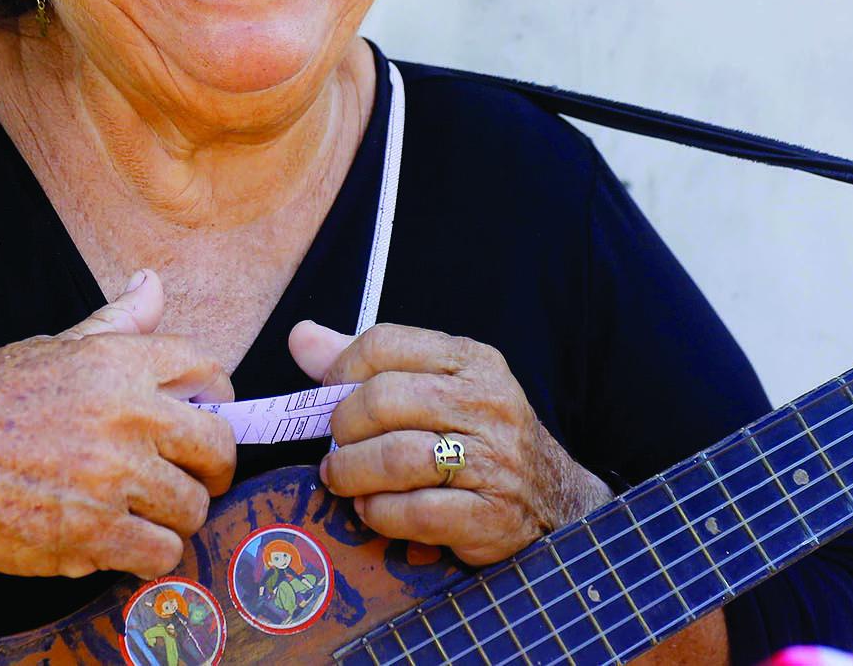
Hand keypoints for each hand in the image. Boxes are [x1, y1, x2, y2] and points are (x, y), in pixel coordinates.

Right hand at [0, 270, 235, 580]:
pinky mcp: (97, 535)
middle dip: (214, 464)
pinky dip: (152, 553)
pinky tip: (129, 543)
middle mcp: (128, 418)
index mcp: (120, 363)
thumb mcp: (54, 346)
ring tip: (152, 512)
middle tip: (196, 475)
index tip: (206, 415)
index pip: (208, 370)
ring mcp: (115, 480)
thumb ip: (116, 323)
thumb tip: (153, 284)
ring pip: (192, 506)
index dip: (216, 396)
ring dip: (178, 514)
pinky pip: (162, 552)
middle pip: (218, 445)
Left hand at [290, 320, 608, 564]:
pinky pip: (415, 511)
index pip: (386, 343)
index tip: (328, 396)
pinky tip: (371, 510)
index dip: (341, 370)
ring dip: (351, 472)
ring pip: (396, 457)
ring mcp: (494, 461)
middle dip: (343, 426)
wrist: (552, 500)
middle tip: (335, 445)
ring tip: (341, 478)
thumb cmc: (477, 436)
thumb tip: (301, 337)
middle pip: (385, 400)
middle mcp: (487, 403)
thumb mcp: (435, 385)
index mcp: (471, 360)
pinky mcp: (490, 516)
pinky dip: (379, 513)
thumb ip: (368, 363)